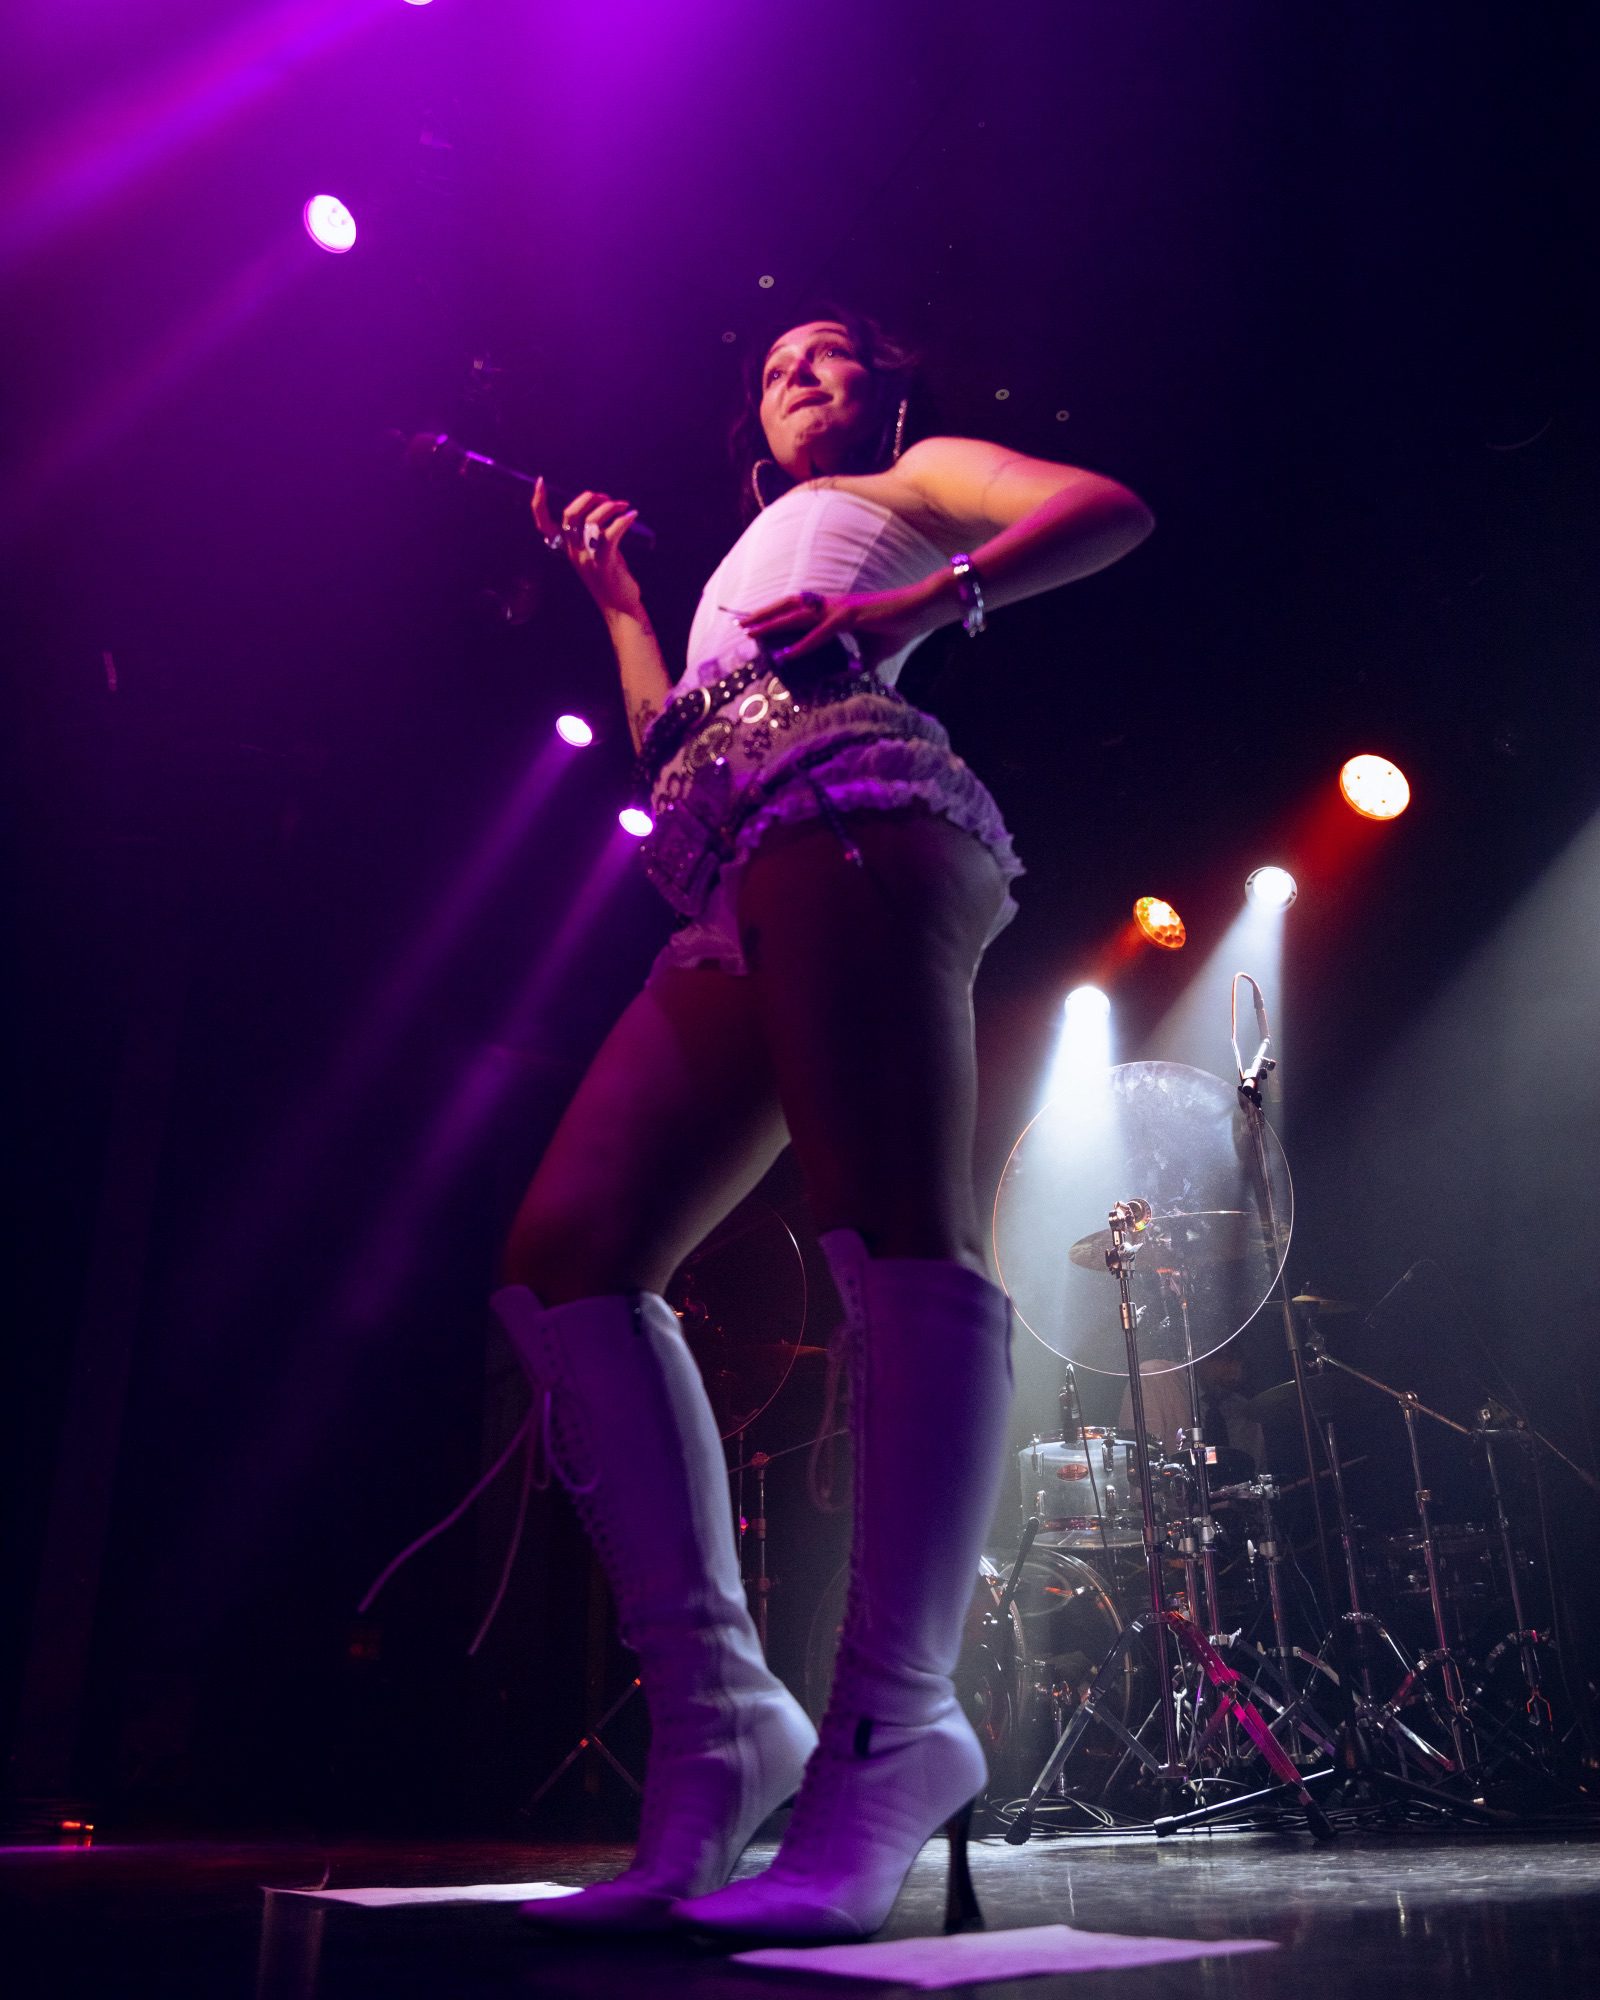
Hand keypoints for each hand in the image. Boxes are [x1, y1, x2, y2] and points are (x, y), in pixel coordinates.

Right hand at [533, 477, 645, 622]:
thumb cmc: (610, 577)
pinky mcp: (605, 563)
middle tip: (607, 499)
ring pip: (592, 521)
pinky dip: (623, 520)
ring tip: (624, 506)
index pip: (544, 525)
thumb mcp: (595, 552)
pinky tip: (632, 515)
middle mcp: (574, 552)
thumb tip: (601, 507)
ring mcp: (588, 558)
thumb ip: (592, 532)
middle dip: (589, 498)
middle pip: (570, 514)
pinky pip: (611, 534)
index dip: (538, 503)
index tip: (540, 482)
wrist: (620, 607)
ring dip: (610, 507)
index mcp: (567, 548)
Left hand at [731, 579, 942, 670]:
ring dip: (772, 623)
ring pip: (797, 615)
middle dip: (763, 615)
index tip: (755, 621)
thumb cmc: (898, 628)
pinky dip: (801, 645)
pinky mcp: (851, 617)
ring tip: (750, 630)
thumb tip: (848, 682)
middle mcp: (832, 606)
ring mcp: (840, 609)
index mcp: (835, 611)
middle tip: (739, 622)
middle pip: (789, 607)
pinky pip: (820, 633)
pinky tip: (785, 654)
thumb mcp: (872, 654)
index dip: (777, 614)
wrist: (921, 610)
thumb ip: (856, 666)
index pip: (799, 610)